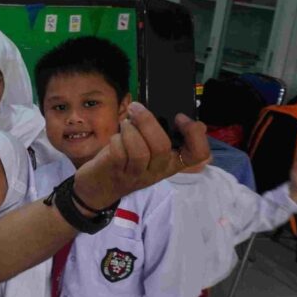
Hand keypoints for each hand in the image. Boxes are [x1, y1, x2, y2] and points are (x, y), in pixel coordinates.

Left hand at [74, 103, 208, 209]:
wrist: (98, 188)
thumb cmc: (126, 161)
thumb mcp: (147, 149)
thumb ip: (159, 133)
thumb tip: (176, 112)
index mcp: (171, 162)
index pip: (198, 154)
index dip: (194, 134)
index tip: (179, 117)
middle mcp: (158, 170)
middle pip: (162, 147)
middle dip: (147, 122)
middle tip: (136, 108)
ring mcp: (137, 174)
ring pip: (140, 151)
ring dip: (130, 130)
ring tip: (124, 123)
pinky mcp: (117, 173)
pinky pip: (119, 154)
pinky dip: (116, 140)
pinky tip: (115, 137)